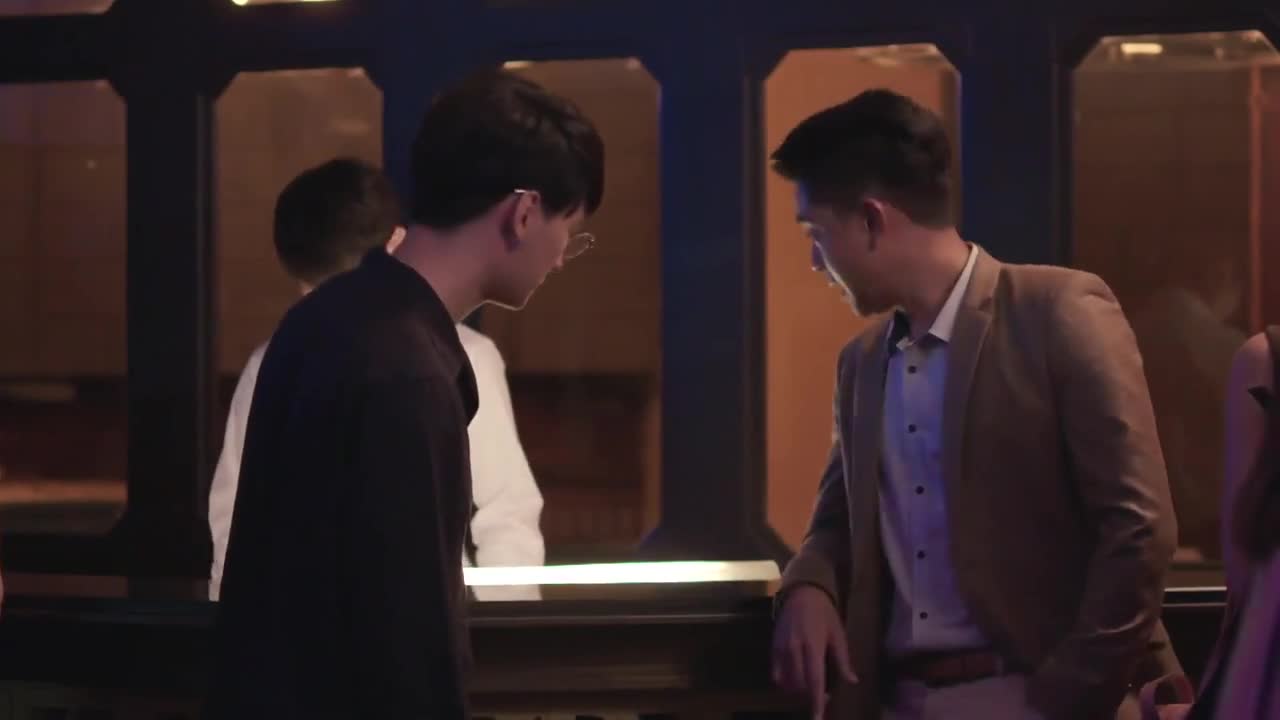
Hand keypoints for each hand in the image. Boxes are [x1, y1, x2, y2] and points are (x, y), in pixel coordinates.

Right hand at [771, 585, 857, 718]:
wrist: (802, 592)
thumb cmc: (824, 613)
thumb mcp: (838, 634)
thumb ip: (843, 660)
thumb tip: (852, 681)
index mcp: (813, 647)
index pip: (814, 681)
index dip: (816, 702)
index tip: (818, 718)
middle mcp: (794, 650)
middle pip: (799, 685)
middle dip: (811, 695)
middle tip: (825, 694)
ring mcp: (781, 649)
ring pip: (786, 682)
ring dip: (798, 690)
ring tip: (810, 685)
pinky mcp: (773, 647)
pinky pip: (776, 673)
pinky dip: (785, 681)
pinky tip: (795, 679)